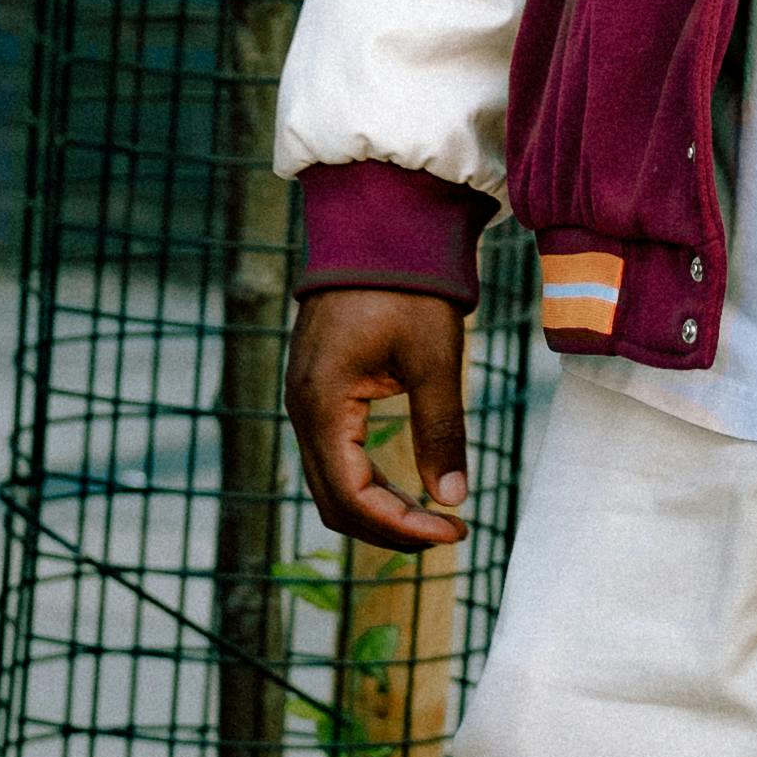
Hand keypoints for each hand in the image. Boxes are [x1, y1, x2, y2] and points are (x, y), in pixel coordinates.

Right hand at [287, 286, 473, 555]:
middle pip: (334, 501)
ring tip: (433, 518)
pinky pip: (334, 455)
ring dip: (379, 508)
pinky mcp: (318, 390)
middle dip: (389, 527)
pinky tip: (408, 485)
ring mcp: (305, 399)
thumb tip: (452, 500)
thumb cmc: (409, 286)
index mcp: (322, 404)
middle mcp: (302, 408)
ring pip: (331, 482)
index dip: (401, 526)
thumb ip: (441, 432)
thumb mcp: (434, 361)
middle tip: (448, 533)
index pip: (351, 496)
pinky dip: (368, 481)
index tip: (454, 532)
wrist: (379, 223)